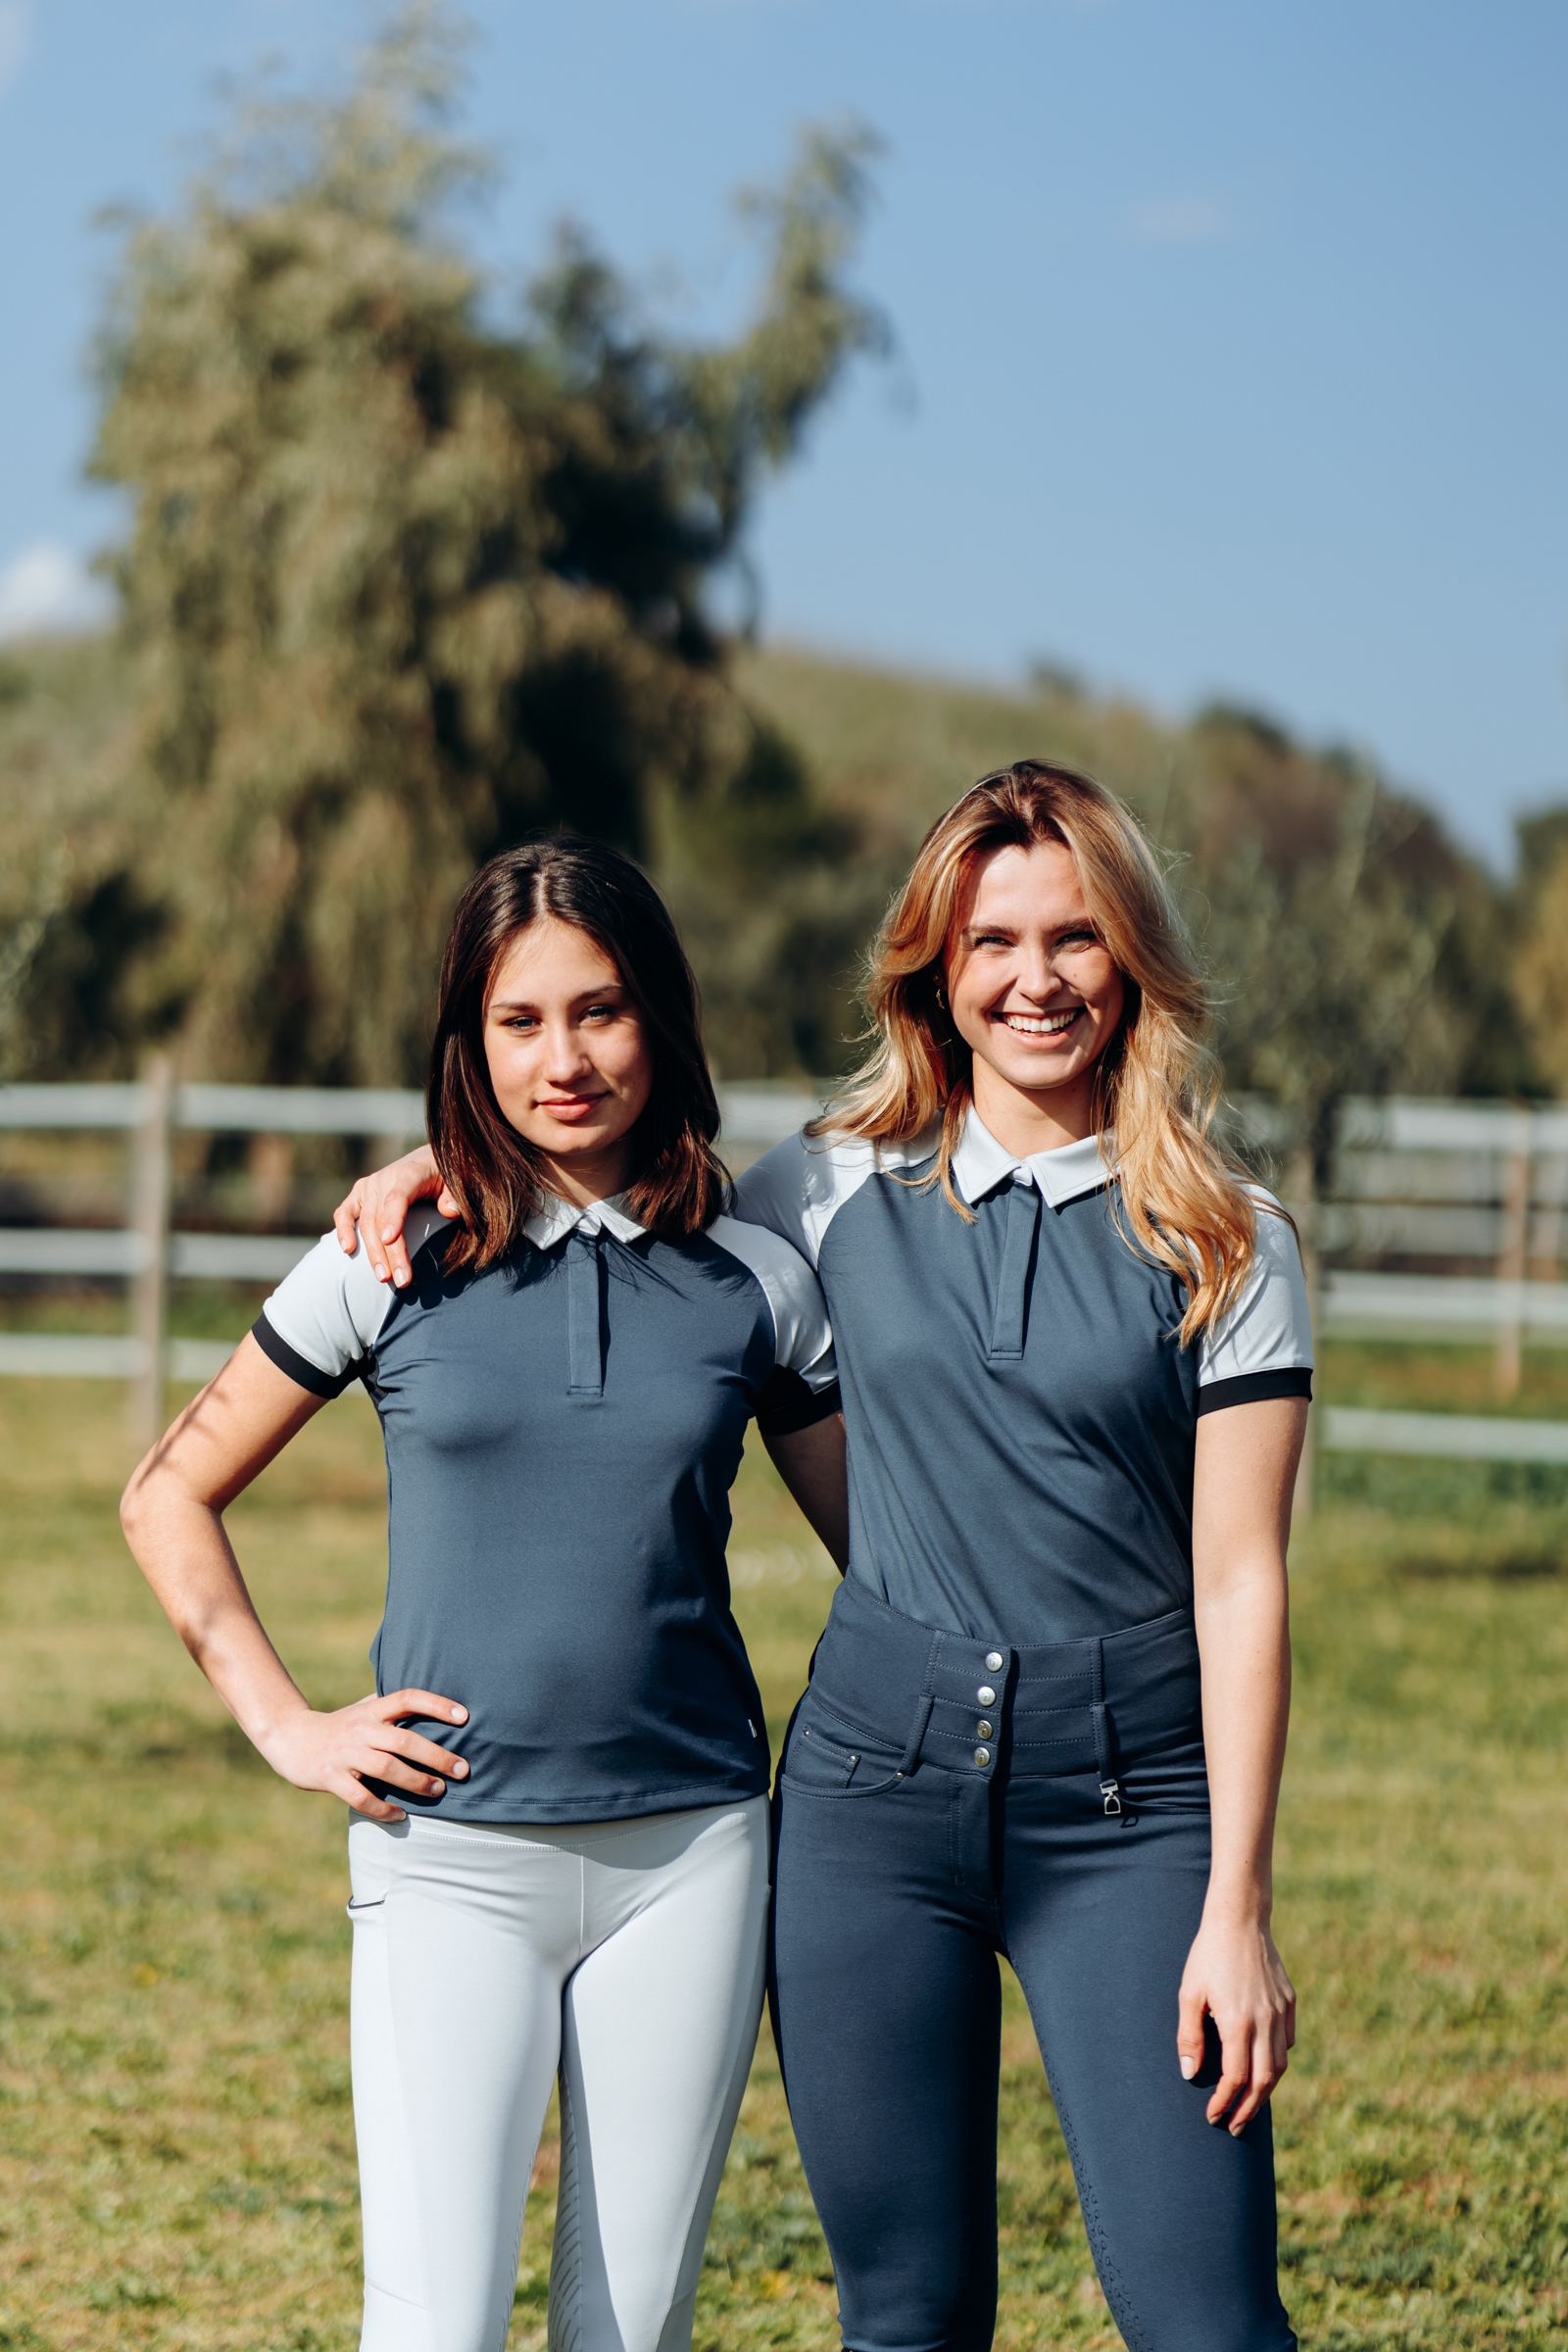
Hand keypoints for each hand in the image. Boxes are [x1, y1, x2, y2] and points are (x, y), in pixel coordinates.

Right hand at [258, 1688, 470, 1820]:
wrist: (289, 1737)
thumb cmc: (339, 1725)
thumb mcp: (363, 1708)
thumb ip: (392, 1708)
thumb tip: (435, 1704)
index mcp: (371, 1709)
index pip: (408, 1698)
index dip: (437, 1705)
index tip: (464, 1717)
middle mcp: (360, 1728)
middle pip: (404, 1740)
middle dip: (436, 1756)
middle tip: (462, 1770)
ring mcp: (344, 1753)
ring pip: (386, 1768)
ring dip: (416, 1782)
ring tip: (438, 1791)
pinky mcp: (329, 1777)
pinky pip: (360, 1797)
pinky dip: (382, 1808)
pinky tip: (400, 1815)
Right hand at [332, 1147, 451, 1287]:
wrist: (428, 1159)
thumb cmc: (444, 1176)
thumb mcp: (456, 1180)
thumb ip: (453, 1195)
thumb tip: (450, 1212)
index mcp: (411, 1172)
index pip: (398, 1197)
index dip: (393, 1218)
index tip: (389, 1240)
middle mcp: (385, 1178)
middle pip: (382, 1218)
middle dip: (390, 1252)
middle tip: (401, 1280)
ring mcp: (369, 1186)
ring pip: (365, 1222)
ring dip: (372, 1252)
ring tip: (383, 1277)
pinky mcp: (359, 1194)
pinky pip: (345, 1213)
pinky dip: (343, 1230)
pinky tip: (348, 1250)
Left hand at [1177, 1909, 1295, 2132]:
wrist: (1239, 1918)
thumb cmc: (1207, 1955)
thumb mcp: (1189, 1994)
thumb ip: (1190, 2036)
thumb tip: (1190, 2075)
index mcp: (1239, 2023)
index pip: (1235, 2079)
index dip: (1225, 2103)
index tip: (1212, 2117)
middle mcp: (1265, 2022)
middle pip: (1264, 2081)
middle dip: (1249, 2109)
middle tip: (1235, 2128)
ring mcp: (1281, 2012)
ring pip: (1281, 2065)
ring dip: (1265, 2091)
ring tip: (1250, 2105)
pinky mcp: (1290, 2001)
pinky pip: (1288, 2041)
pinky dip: (1277, 2060)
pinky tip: (1263, 2066)